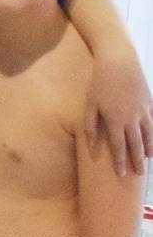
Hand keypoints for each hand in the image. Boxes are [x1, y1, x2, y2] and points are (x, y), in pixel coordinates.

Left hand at [85, 55, 151, 177]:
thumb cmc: (99, 84)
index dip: (120, 162)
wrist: (119, 61)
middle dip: (137, 160)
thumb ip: (90, 128)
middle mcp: (132, 118)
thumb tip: (91, 149)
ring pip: (149, 133)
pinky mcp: (149, 101)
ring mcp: (143, 109)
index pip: (119, 147)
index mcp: (115, 120)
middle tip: (139, 175)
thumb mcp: (89, 106)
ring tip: (149, 158)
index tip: (122, 175)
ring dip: (149, 147)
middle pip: (136, 144)